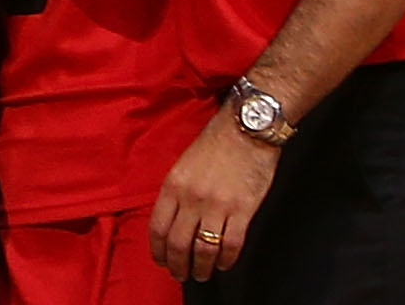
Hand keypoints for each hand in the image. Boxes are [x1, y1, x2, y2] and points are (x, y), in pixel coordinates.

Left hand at [151, 111, 277, 281]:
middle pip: (178, 244)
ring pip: (203, 249)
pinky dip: (226, 260)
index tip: (161, 261)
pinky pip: (231, 244)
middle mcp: (191, 198)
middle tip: (180, 274)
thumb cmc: (215, 143)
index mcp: (173, 185)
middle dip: (177, 265)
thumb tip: (173, 221)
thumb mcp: (184, 165)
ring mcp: (217, 206)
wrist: (247, 129)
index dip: (158, 250)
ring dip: (201, 268)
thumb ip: (177, 193)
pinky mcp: (243, 210)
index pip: (157, 227)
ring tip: (202, 275)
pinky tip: (223, 264)